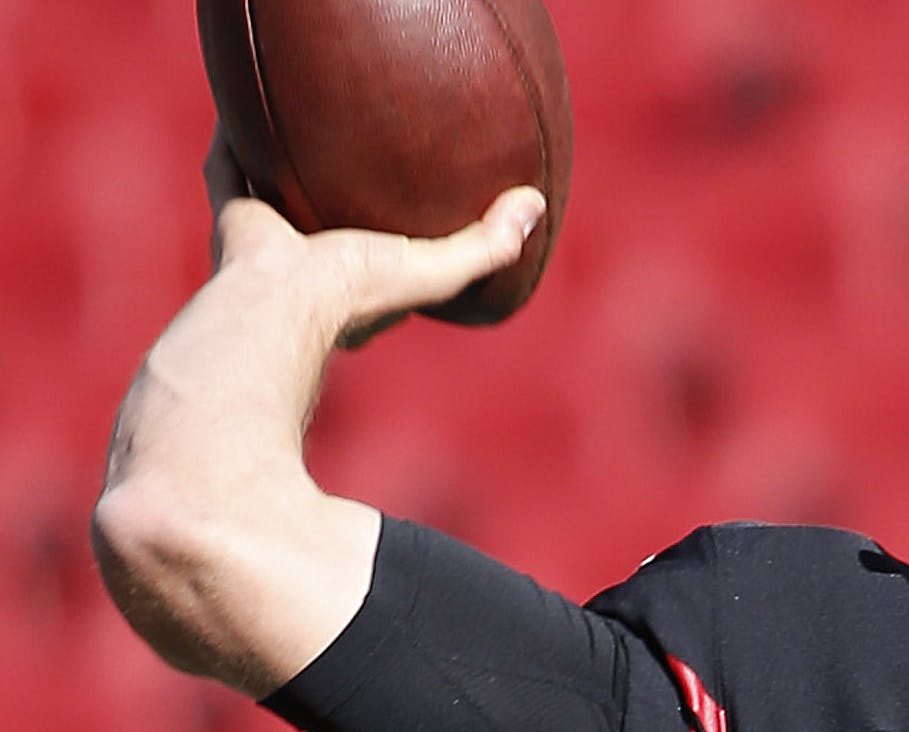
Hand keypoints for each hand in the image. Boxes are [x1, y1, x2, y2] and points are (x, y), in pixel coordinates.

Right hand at [202, 125, 543, 346]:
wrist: (280, 295)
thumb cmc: (359, 292)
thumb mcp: (439, 270)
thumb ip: (489, 245)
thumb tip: (535, 205)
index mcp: (358, 292)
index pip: (388, 266)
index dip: (406, 246)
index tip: (422, 219)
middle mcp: (311, 269)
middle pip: (330, 226)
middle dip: (341, 204)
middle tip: (359, 166)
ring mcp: (269, 242)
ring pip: (279, 197)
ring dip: (289, 171)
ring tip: (305, 134)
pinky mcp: (234, 216)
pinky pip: (230, 172)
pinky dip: (234, 147)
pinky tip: (244, 115)